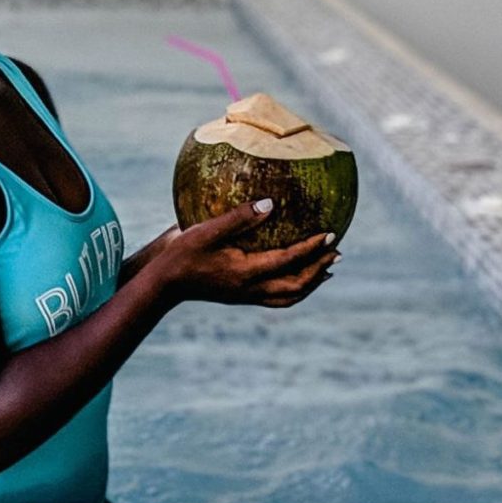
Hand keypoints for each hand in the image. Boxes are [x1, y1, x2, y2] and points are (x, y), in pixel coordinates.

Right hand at [155, 200, 338, 308]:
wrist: (164, 283)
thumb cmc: (182, 253)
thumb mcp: (207, 230)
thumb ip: (239, 217)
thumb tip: (270, 203)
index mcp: (246, 273)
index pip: (288, 261)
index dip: (312, 248)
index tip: (330, 234)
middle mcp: (250, 289)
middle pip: (296, 286)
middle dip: (319, 269)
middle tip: (337, 252)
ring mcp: (246, 296)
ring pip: (289, 297)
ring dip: (311, 283)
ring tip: (327, 270)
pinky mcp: (240, 297)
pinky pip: (276, 298)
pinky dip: (294, 289)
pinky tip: (293, 276)